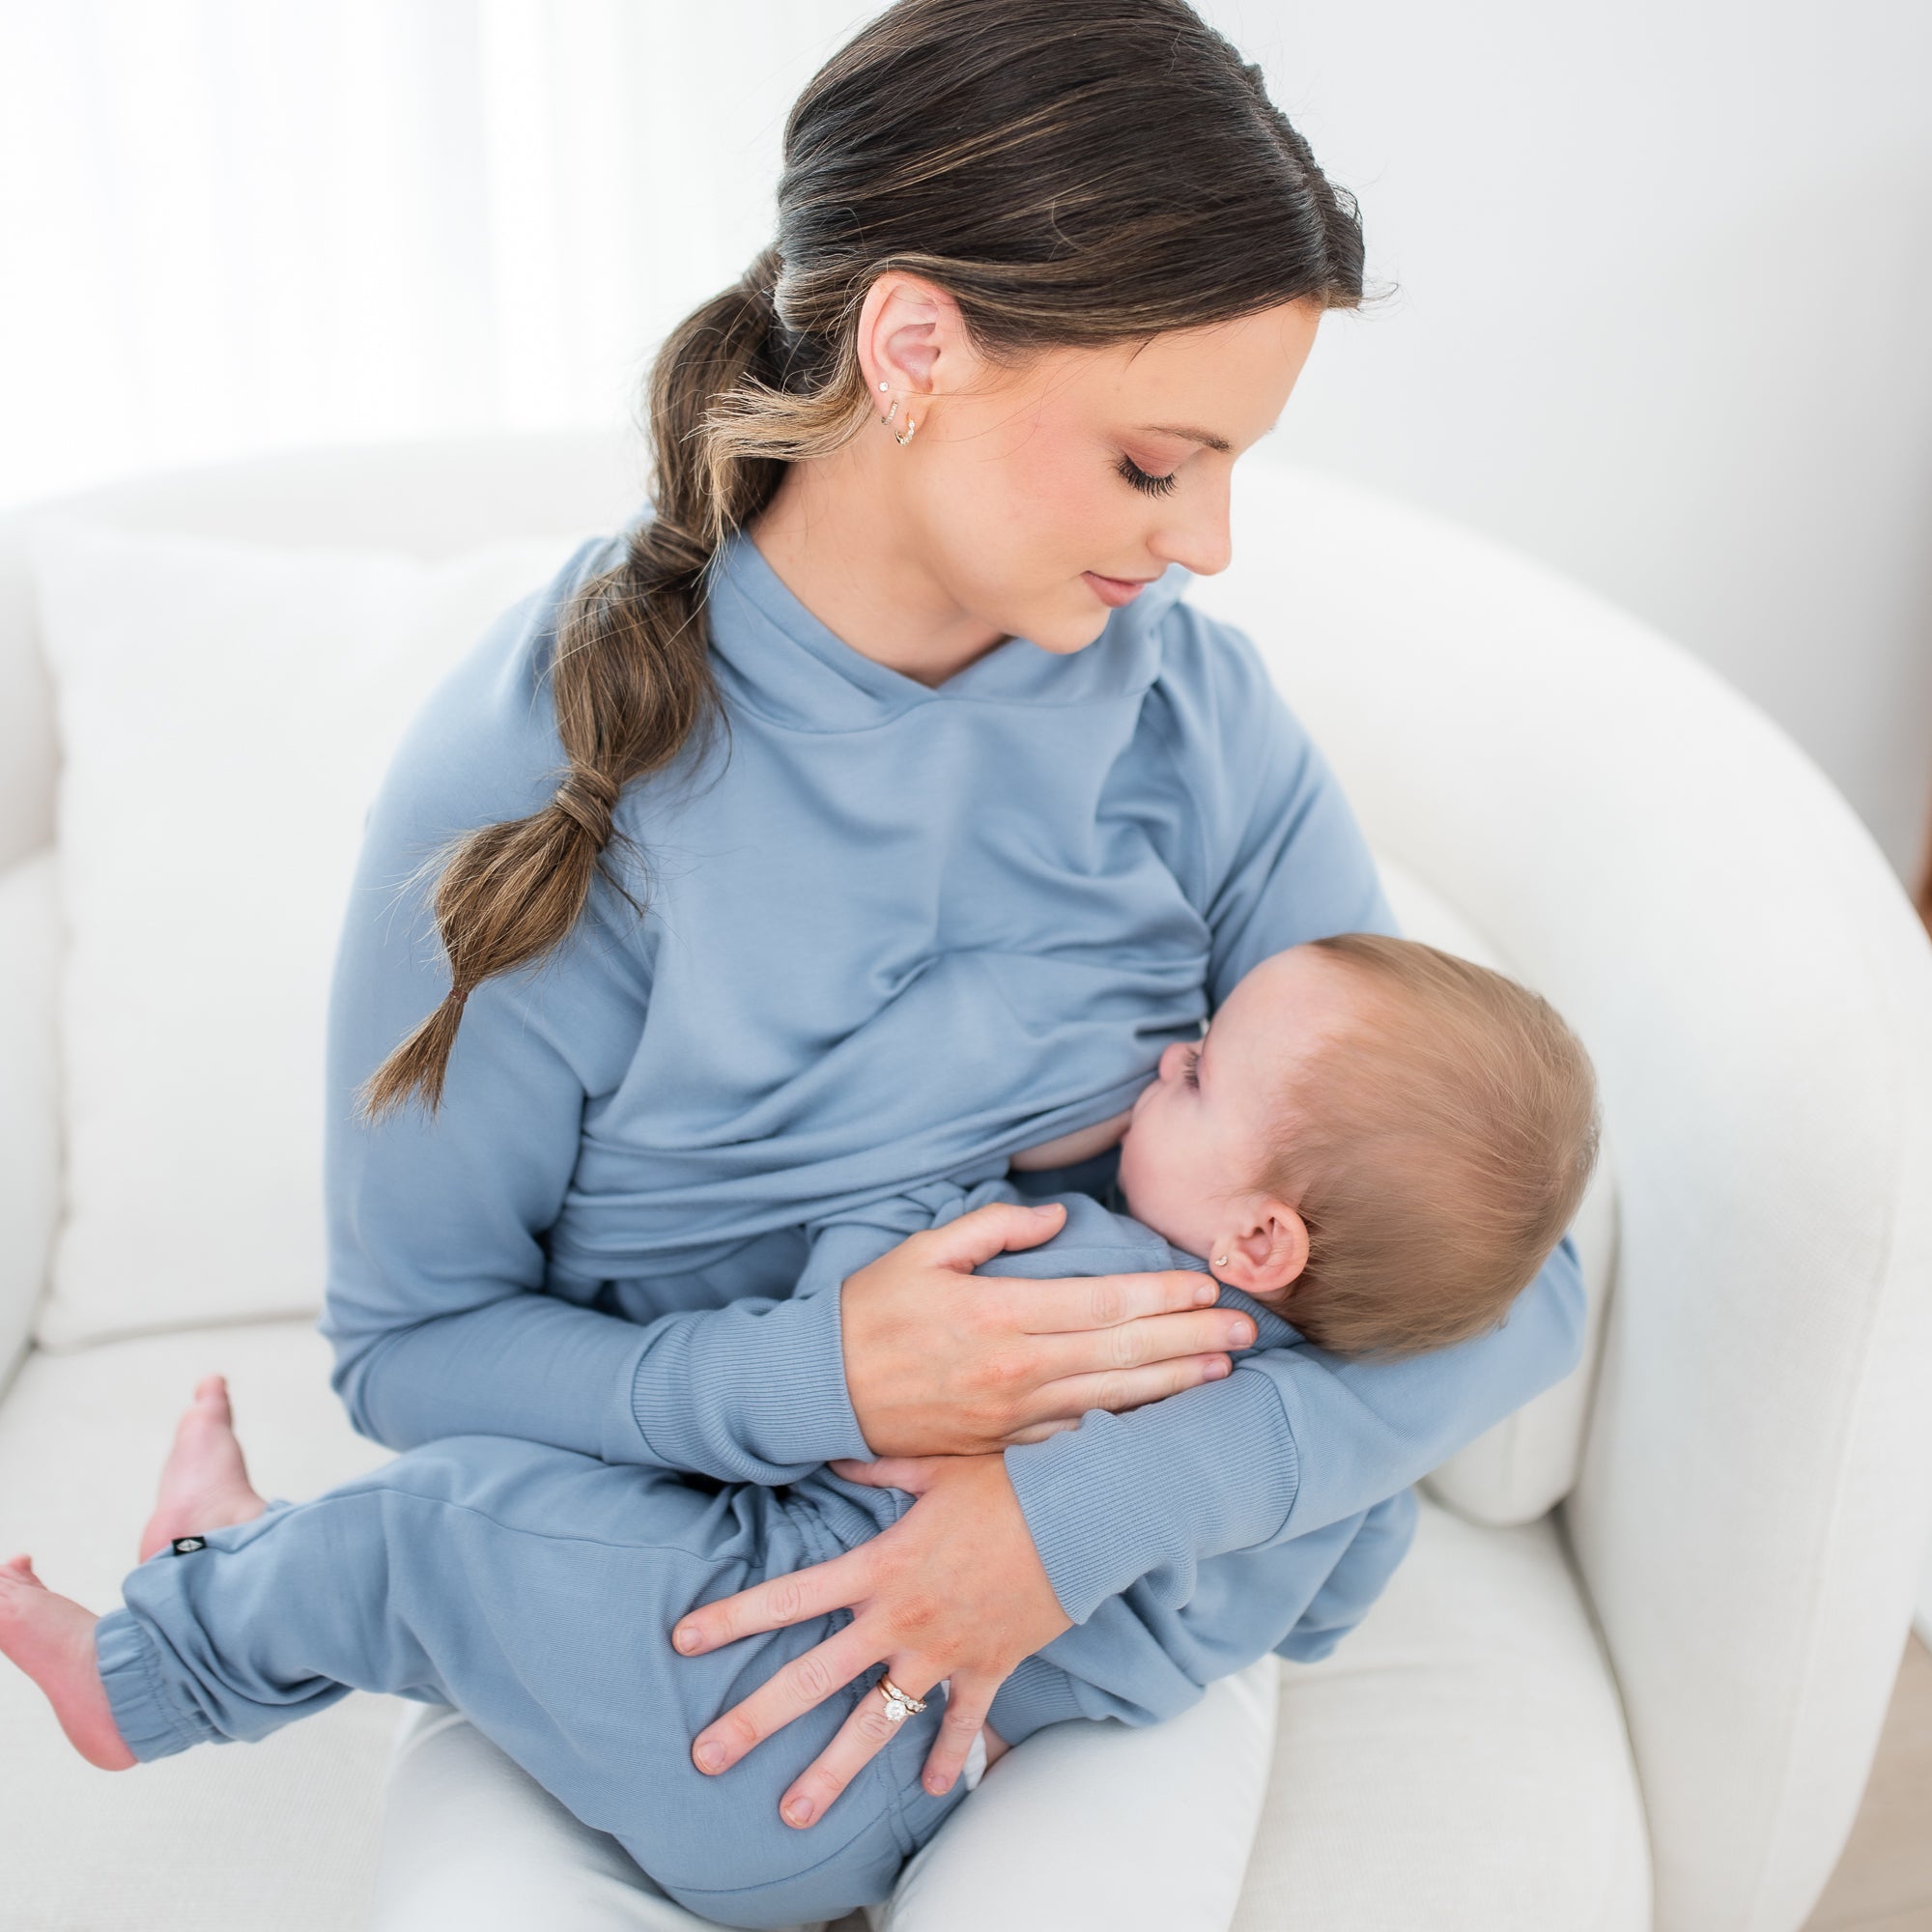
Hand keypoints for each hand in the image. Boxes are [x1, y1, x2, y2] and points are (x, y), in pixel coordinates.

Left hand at [674, 1451, 1069, 1827]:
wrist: (1082, 1516)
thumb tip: (832, 1453)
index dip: (732, 1617)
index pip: (788, 1596)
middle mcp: (898, 1619)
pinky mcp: (986, 1670)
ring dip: (832, 1772)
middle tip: (705, 1756)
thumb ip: (876, 1470)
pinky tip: (935, 1790)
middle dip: (753, 1719)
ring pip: (875, 1724)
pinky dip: (950, 1758)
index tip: (682, 1639)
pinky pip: (961, 1724)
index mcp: (878, 1568)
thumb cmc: (1007, 1482)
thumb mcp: (934, 1466)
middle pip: (811, 1678)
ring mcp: (941, 1653)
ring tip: (792, 1814)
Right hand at [840, 1200, 1253, 1456]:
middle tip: (1246, 1328)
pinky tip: (1161, 1412)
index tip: (1205, 1285)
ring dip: (1174, 1383)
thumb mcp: (925, 1251)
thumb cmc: (869, 1312)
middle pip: (1123, 1353)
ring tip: (1222, 1368)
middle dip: (1191, 1339)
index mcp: (1000, 1315)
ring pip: (1111, 1399)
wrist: (817, 1393)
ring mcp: (1012, 1416)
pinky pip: (1077, 1435)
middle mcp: (1015, 1371)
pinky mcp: (1002, 1447)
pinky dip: (1125, 1422)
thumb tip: (1059, 1220)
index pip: (1103, 1305)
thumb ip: (996, 1228)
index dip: (1162, 1296)